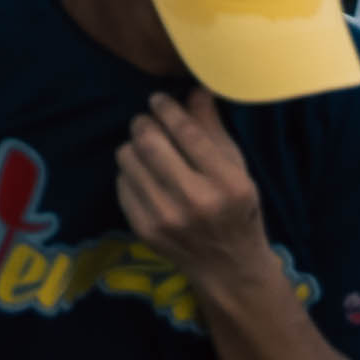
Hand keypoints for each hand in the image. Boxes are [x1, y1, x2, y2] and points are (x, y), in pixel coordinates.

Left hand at [107, 90, 268, 292]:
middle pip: (150, 142)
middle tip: (147, 120)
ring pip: (129, 158)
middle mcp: (196, 201)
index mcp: (228, 184)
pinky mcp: (144, 229)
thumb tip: (194, 89)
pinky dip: (130, 171)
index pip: (187, 133)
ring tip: (146, 147)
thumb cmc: (238, 211)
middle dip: (144, 122)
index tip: (159, 100)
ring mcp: (166, 217)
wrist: (229, 269)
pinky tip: (145, 175)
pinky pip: (122, 182)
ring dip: (134, 145)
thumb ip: (213, 130)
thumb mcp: (237, 170)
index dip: (168, 109)